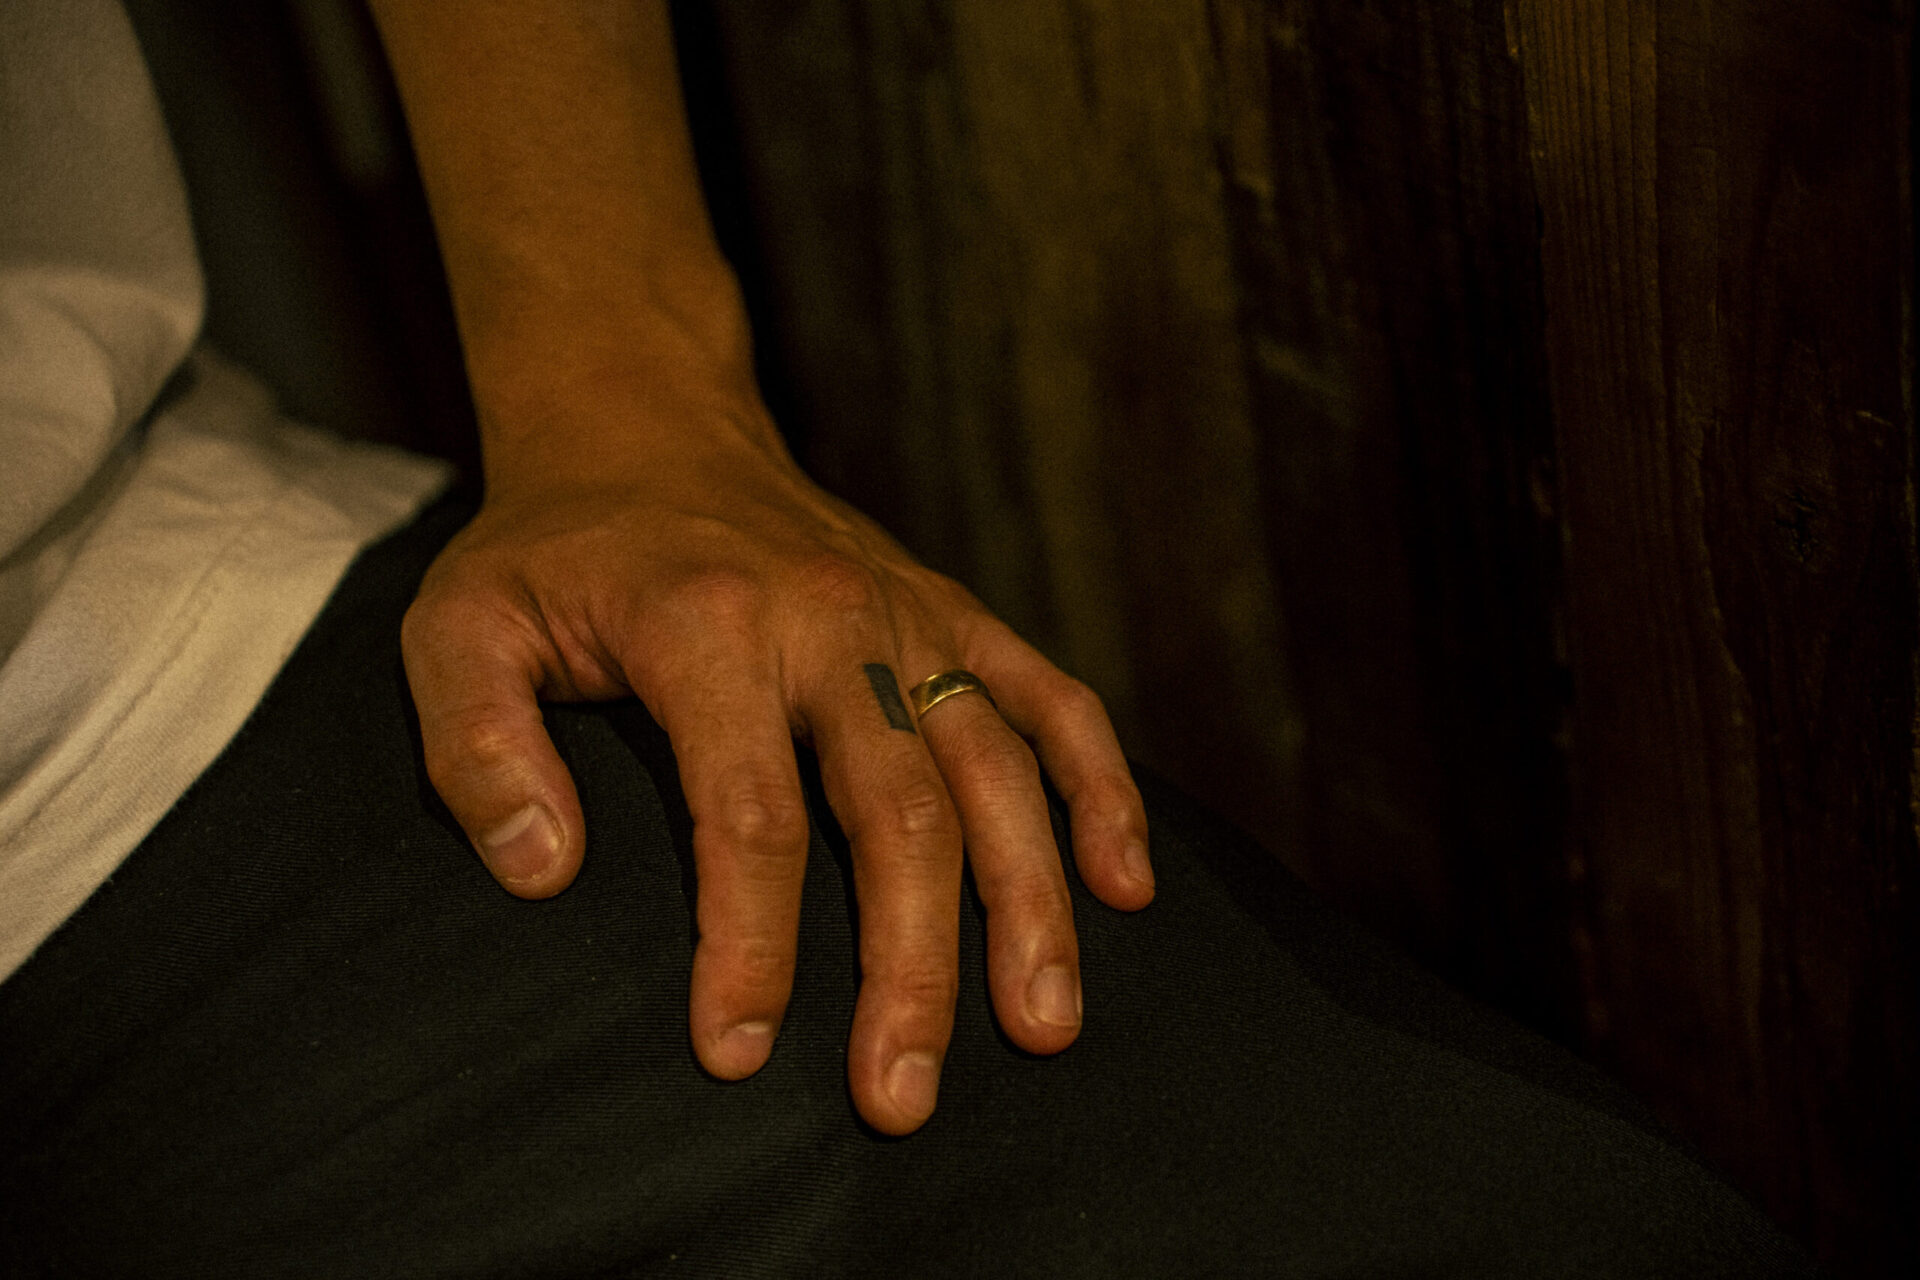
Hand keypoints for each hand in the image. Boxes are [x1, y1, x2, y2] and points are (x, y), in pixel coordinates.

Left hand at [400, 403, 1153, 1134]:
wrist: (646, 423)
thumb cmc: (552, 551)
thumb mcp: (457, 628)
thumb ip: (476, 746)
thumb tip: (544, 874)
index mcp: (707, 626)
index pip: (751, 814)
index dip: (753, 945)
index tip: (739, 1053)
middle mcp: (831, 617)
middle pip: (900, 811)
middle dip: (910, 967)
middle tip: (902, 1097)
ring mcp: (909, 615)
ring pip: (998, 769)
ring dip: (1030, 903)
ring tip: (1045, 1027)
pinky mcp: (954, 612)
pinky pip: (1052, 700)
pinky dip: (1101, 790)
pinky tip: (1124, 886)